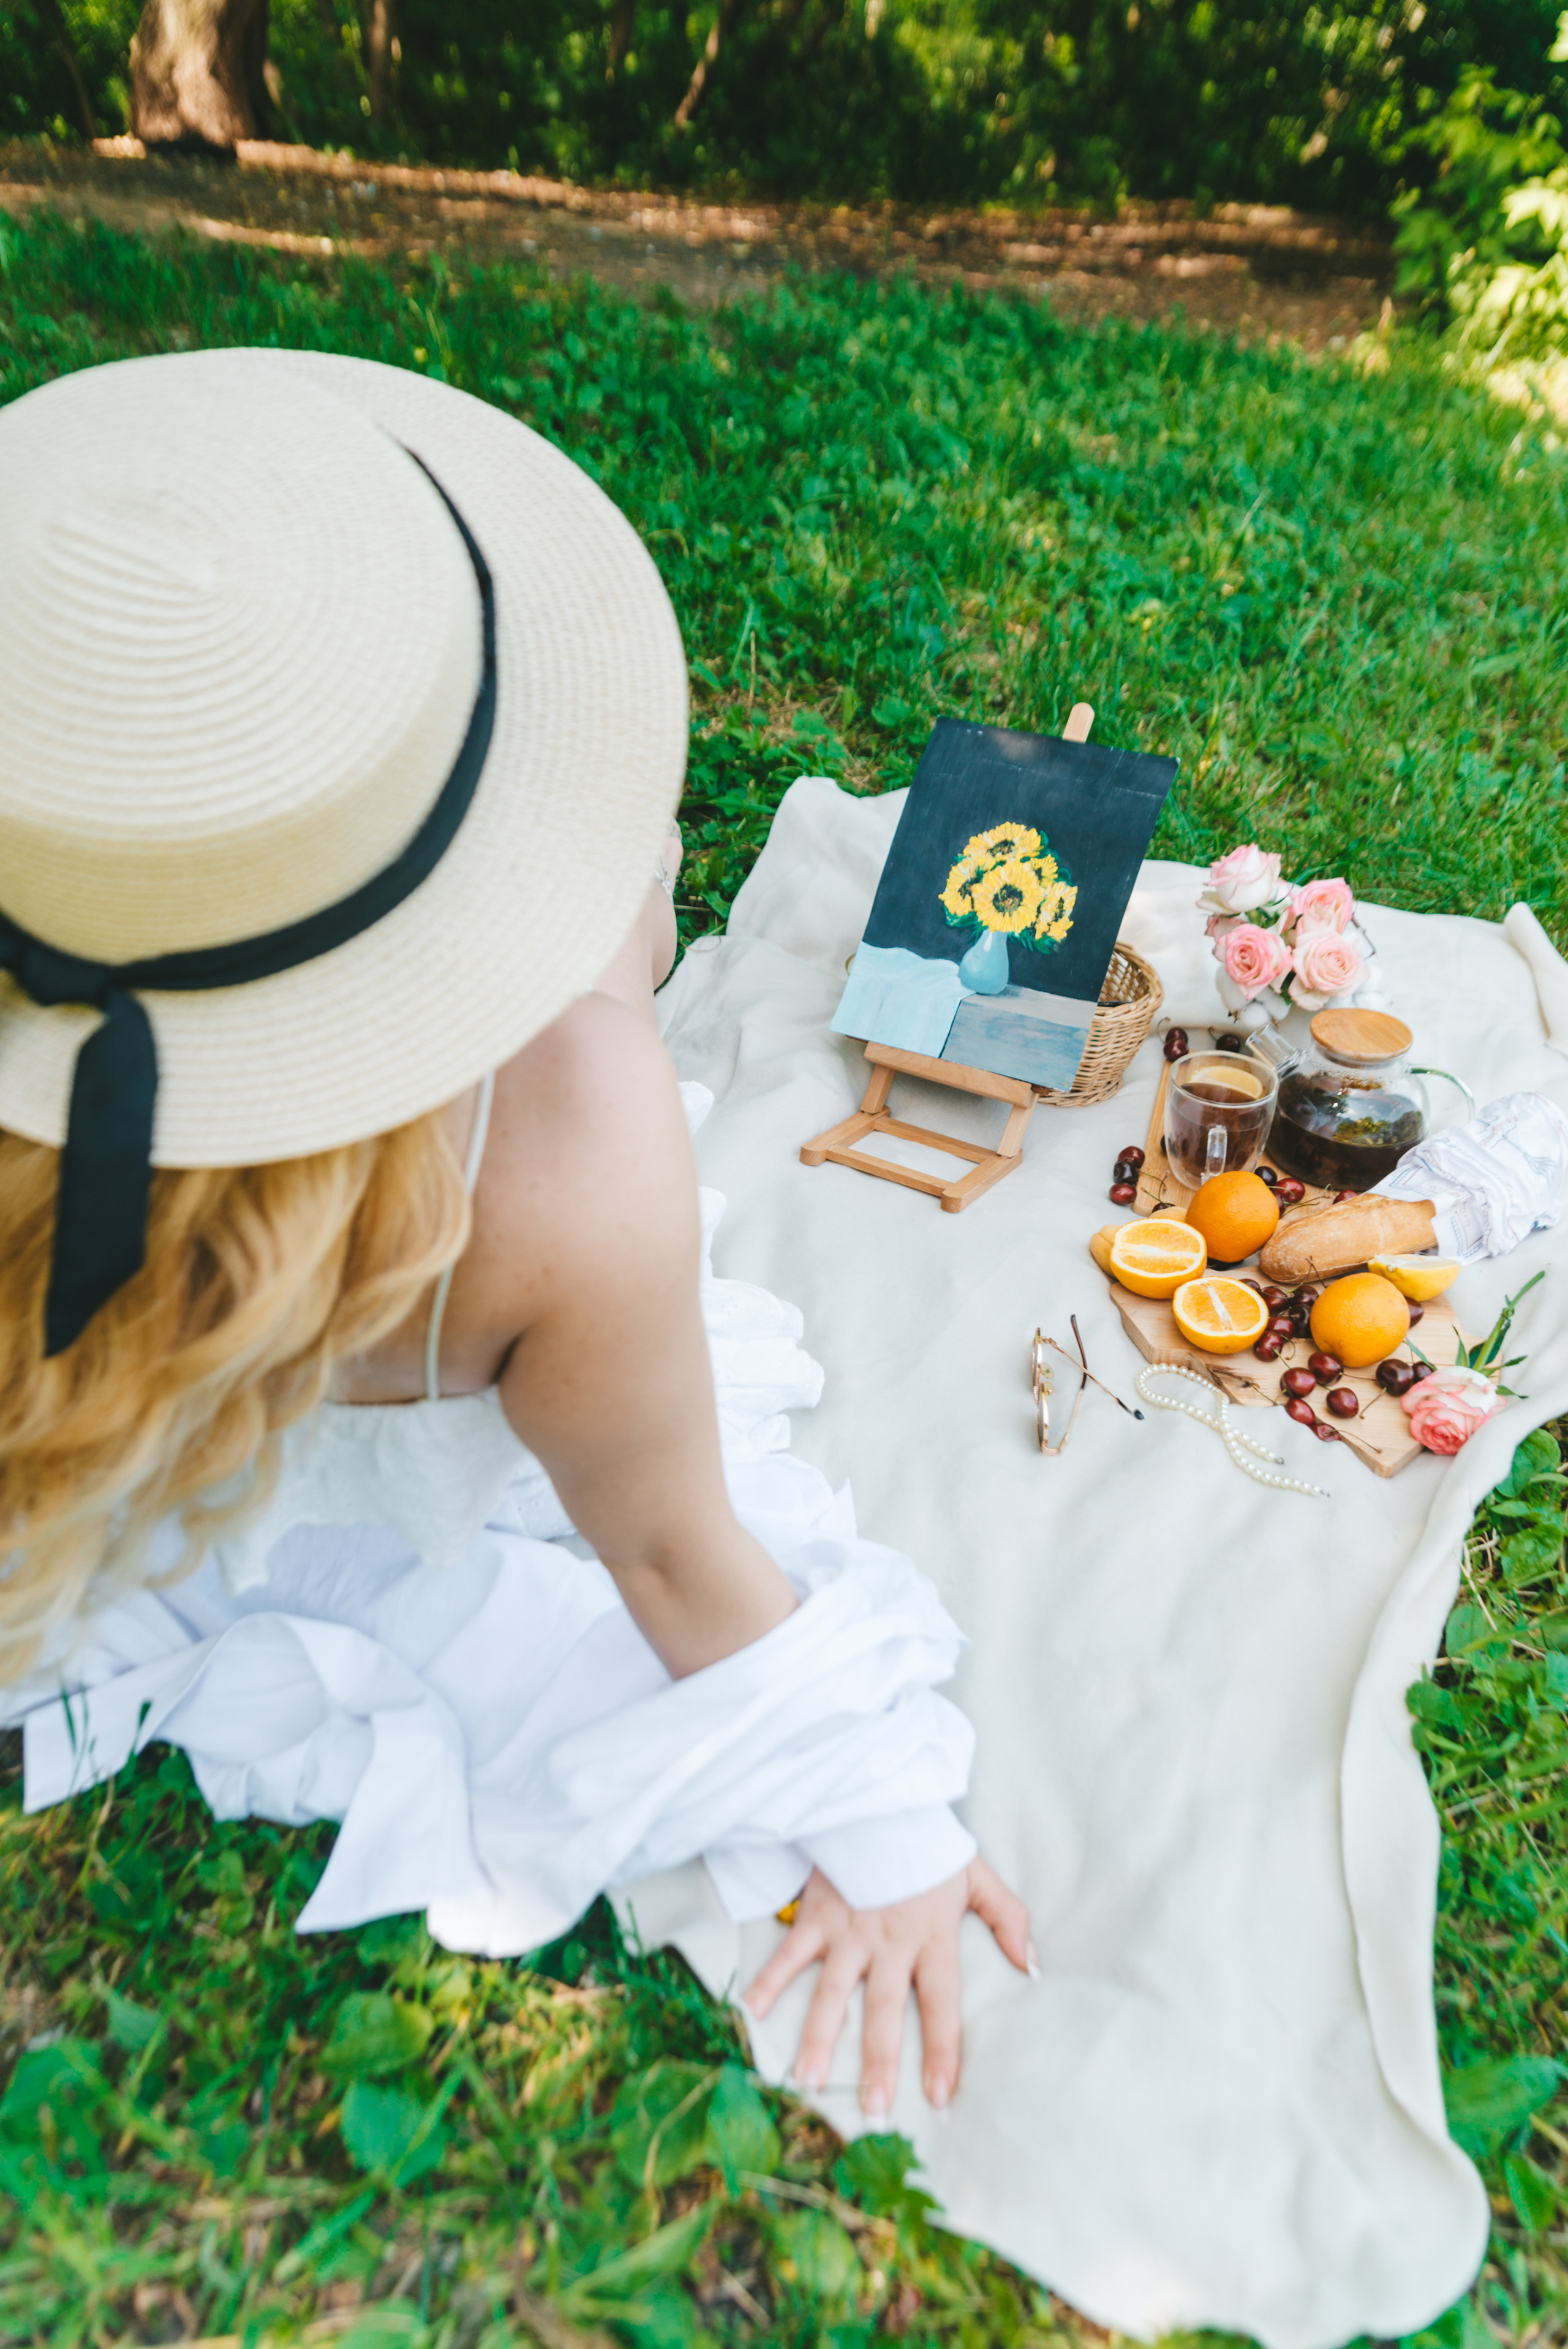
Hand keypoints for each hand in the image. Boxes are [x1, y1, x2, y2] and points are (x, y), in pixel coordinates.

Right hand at [742, 1857, 1034, 2116]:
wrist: (882, 1801)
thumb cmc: (929, 1844)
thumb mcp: (978, 1876)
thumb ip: (1009, 1918)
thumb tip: (1033, 1966)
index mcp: (931, 1937)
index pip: (940, 2004)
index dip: (941, 2050)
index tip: (939, 2096)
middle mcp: (889, 1942)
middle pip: (883, 2010)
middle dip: (878, 2061)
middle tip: (873, 2109)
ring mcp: (848, 1930)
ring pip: (832, 1991)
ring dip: (819, 2036)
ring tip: (809, 2078)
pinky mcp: (817, 1914)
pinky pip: (790, 1952)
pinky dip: (769, 1980)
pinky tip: (753, 2011)